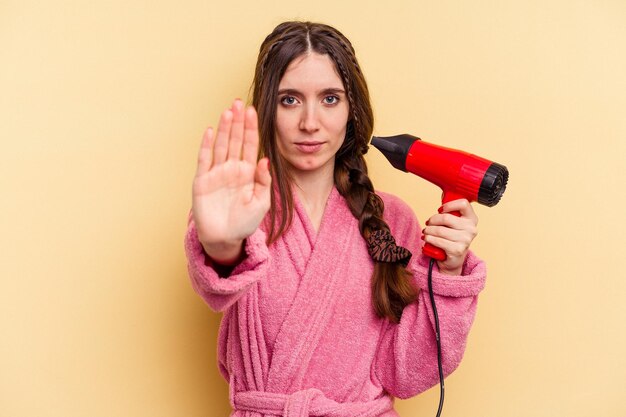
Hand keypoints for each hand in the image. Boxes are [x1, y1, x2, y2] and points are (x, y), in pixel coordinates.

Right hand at [192, 99, 271, 263]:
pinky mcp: (202, 181)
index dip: (251, 128)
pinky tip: (210, 131)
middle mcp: (232, 169)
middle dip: (238, 122)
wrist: (225, 239)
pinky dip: (207, 145)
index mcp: (248, 172)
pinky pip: (204, 160)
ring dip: (224, 129)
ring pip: (221, 145)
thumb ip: (264, 182)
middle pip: (236, 140)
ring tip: (228, 111)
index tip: (253, 111)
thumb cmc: (245, 222)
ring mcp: (216, 173)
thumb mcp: (261, 203)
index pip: (250, 145)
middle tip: (239, 102)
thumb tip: (266, 160)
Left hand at [422, 199, 477, 274]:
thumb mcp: (454, 225)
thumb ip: (450, 214)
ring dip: (428, 231)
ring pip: (440, 230)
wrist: (453, 260)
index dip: (449, 205)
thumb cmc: (451, 239)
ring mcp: (465, 240)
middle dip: (432, 220)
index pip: (463, 203)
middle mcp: (471, 229)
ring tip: (425, 232)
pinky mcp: (457, 250)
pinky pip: (438, 240)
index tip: (440, 210)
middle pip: (446, 217)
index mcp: (472, 219)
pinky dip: (429, 239)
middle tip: (428, 223)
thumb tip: (440, 208)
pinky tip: (427, 239)